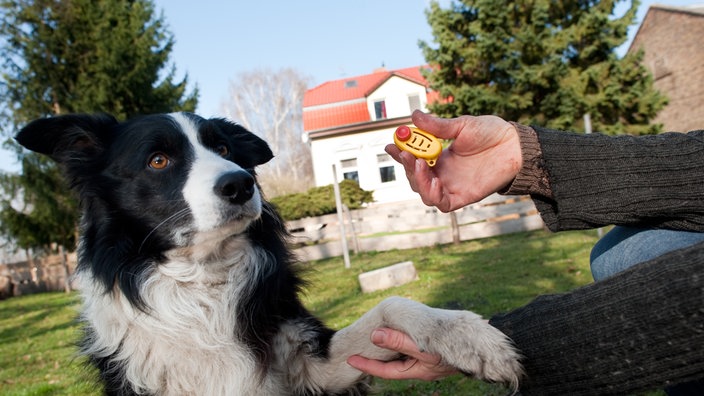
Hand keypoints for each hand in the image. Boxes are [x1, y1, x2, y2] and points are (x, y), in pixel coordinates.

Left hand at [346, 328, 458, 380]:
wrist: (485, 344)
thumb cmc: (455, 349)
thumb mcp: (424, 347)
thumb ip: (399, 341)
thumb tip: (375, 335)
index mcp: (417, 370)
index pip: (385, 371)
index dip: (367, 365)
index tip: (350, 359)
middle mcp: (421, 366)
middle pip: (393, 362)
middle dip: (376, 356)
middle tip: (358, 348)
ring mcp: (428, 358)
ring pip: (403, 352)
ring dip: (389, 344)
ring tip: (374, 335)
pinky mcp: (435, 347)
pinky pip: (412, 344)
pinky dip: (402, 338)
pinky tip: (399, 328)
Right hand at [386, 110, 521, 211]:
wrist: (516, 145)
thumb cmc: (491, 133)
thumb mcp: (462, 126)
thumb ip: (438, 126)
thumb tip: (414, 116)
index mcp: (440, 157)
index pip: (413, 159)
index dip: (400, 154)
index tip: (391, 145)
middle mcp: (443, 173)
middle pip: (415, 177)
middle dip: (407, 167)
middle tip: (406, 153)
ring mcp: (452, 186)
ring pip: (424, 192)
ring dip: (418, 181)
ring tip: (421, 164)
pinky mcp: (464, 197)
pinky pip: (442, 203)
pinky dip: (433, 196)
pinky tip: (435, 183)